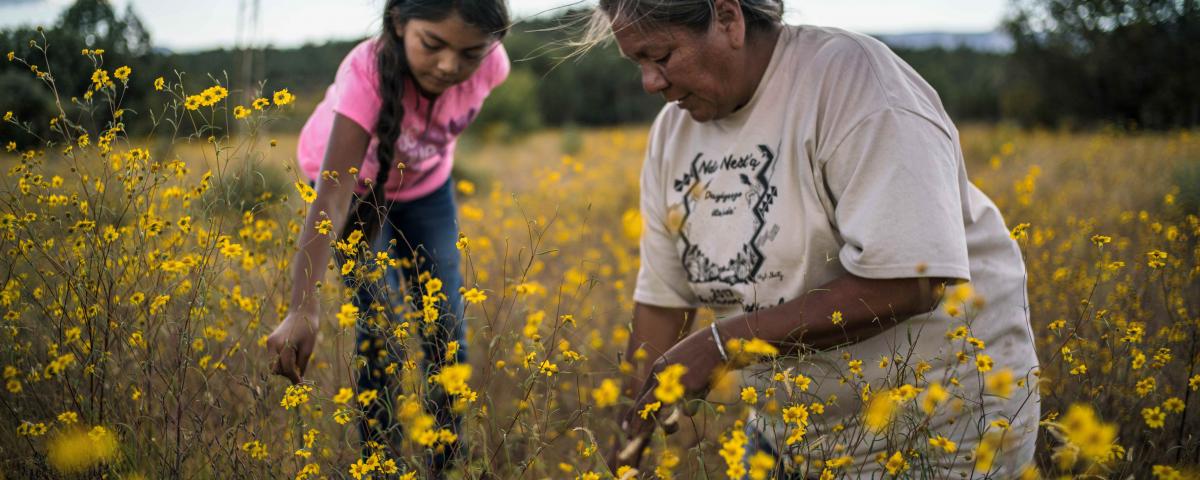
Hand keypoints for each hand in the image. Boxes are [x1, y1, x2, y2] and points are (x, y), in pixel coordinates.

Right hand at [267, 310, 319, 383]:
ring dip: (283, 367)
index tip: (300, 383)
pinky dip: (281, 360)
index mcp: (284, 344)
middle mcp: (273, 344)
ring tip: (296, 357)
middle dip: (286, 373)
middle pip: (276, 369)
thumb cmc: (309, 330)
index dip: (294, 377)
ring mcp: (269, 343)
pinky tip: (292, 353)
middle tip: (299, 369)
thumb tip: (298, 381)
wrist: (302, 312)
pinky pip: (273, 358)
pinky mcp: (269, 342)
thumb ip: (301, 365)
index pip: (287, 368)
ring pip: (273, 365)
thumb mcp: (308, 349)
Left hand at [607, 325, 725, 472]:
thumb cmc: (699, 353)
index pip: (641, 394)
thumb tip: (679, 409)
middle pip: (645, 405)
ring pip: (665, 414)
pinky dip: (692, 408)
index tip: (626, 425)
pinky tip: (699, 394)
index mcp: (657, 369)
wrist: (715, 343)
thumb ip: (672, 382)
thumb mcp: (679, 365)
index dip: (634, 412)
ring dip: (666, 426)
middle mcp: (663, 377)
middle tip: (630, 437)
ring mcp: (675, 385)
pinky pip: (687, 410)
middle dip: (638, 423)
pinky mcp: (690, 390)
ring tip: (671, 428)